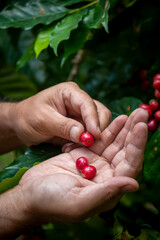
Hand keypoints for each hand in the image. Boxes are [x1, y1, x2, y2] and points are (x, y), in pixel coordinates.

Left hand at [11, 82, 110, 146]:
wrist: (21, 124)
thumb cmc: (28, 117)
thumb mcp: (42, 120)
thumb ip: (62, 126)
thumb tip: (82, 135)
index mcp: (70, 92)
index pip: (87, 104)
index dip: (93, 119)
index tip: (95, 136)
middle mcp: (78, 101)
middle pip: (100, 113)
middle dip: (96, 130)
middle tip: (88, 145)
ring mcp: (80, 114)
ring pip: (98, 125)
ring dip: (91, 138)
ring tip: (74, 146)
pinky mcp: (80, 125)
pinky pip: (90, 134)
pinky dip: (85, 143)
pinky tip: (72, 147)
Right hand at [17, 108, 147, 223]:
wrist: (30, 193)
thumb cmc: (51, 201)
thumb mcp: (79, 201)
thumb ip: (106, 193)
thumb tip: (134, 184)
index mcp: (108, 189)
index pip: (130, 166)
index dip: (137, 146)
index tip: (142, 127)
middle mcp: (105, 176)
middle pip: (125, 152)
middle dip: (134, 132)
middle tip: (142, 113)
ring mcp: (95, 164)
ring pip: (114, 144)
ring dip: (124, 128)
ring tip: (135, 113)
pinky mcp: (83, 154)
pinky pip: (100, 140)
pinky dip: (109, 129)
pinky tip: (118, 119)